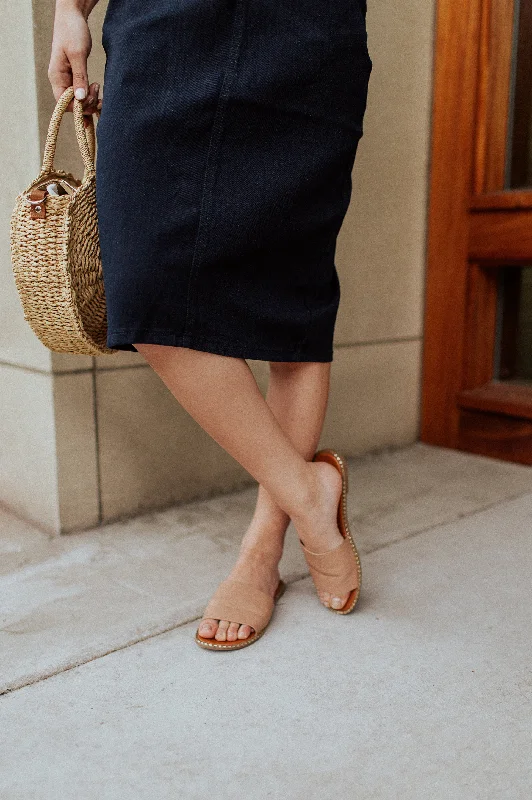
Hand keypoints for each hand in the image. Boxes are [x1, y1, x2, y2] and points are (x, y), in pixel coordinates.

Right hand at [48, 4, 101, 126]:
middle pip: (72, 104)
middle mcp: (60, 80)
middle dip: (86, 102)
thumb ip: (79, 77)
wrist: (73, 16)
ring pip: (78, 99)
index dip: (78, 106)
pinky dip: (89, 94)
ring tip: (98, 87)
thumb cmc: (73, 31)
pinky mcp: (75, 75)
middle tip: (97, 89)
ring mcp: (67, 78)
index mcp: (56, 76)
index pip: (63, 103)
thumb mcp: (77, 54)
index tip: (91, 97)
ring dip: (89, 99)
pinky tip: (97, 91)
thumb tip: (80, 99)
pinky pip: (81, 91)